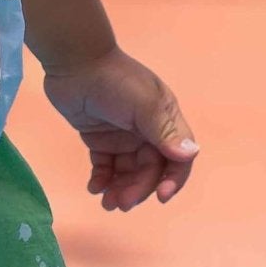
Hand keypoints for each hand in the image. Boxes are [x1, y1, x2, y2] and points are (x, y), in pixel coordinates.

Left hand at [40, 46, 200, 210]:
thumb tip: (190, 154)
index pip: (178, 158)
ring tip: (106, 203)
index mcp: (165, 120)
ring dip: (120, 189)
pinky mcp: (100, 138)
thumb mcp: (143, 105)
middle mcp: (148, 131)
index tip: (161, 196)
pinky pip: (106, 165)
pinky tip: (94, 187)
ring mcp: (124, 136)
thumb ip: (164, 131)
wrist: (74, 63)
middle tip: (120, 203)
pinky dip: (102, 178)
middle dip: (138, 189)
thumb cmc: (114, 81)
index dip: (173, 179)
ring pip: (128, 172)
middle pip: (150, 170)